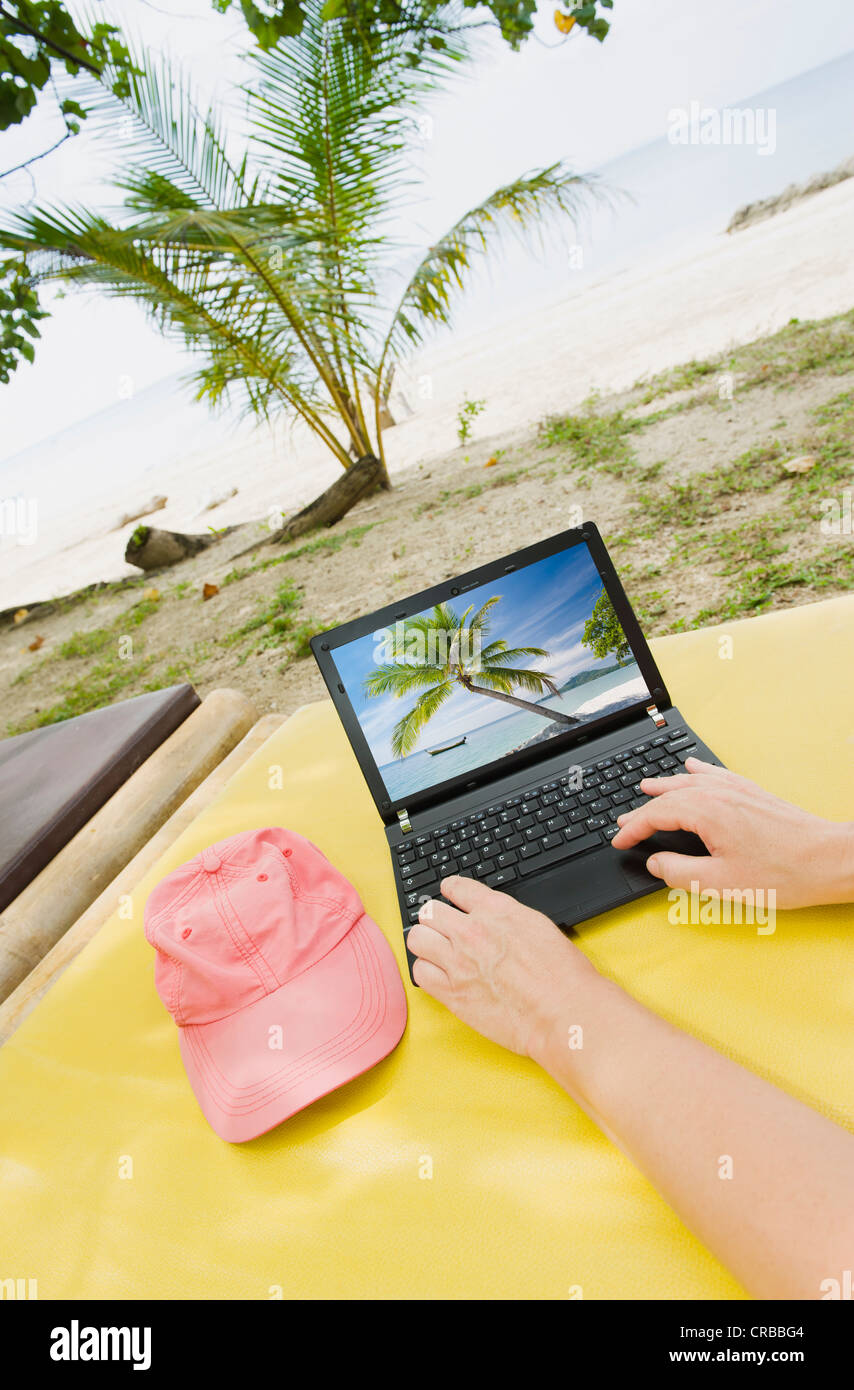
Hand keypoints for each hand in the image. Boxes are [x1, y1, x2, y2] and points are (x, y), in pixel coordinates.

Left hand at [407, 874, 596, 1056]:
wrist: (562, 1011)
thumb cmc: (561, 974)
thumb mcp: (538, 926)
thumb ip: (508, 919)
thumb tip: (494, 920)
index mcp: (497, 910)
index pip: (456, 887)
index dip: (450, 891)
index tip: (448, 896)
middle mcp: (472, 931)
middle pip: (429, 911)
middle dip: (434, 918)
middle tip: (441, 929)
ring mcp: (458, 962)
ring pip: (417, 938)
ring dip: (426, 943)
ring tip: (435, 952)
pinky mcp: (452, 993)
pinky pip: (420, 973)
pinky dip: (426, 972)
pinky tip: (438, 975)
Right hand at [610, 757, 853, 908]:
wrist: (828, 859)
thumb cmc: (782, 873)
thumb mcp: (722, 883)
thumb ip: (681, 873)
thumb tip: (656, 864)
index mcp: (707, 814)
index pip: (656, 816)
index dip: (633, 830)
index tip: (619, 841)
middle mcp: (719, 795)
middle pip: (669, 796)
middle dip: (643, 809)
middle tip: (623, 823)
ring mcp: (737, 791)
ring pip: (690, 782)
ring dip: (665, 785)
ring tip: (646, 786)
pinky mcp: (753, 794)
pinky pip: (717, 775)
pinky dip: (699, 771)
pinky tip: (693, 767)